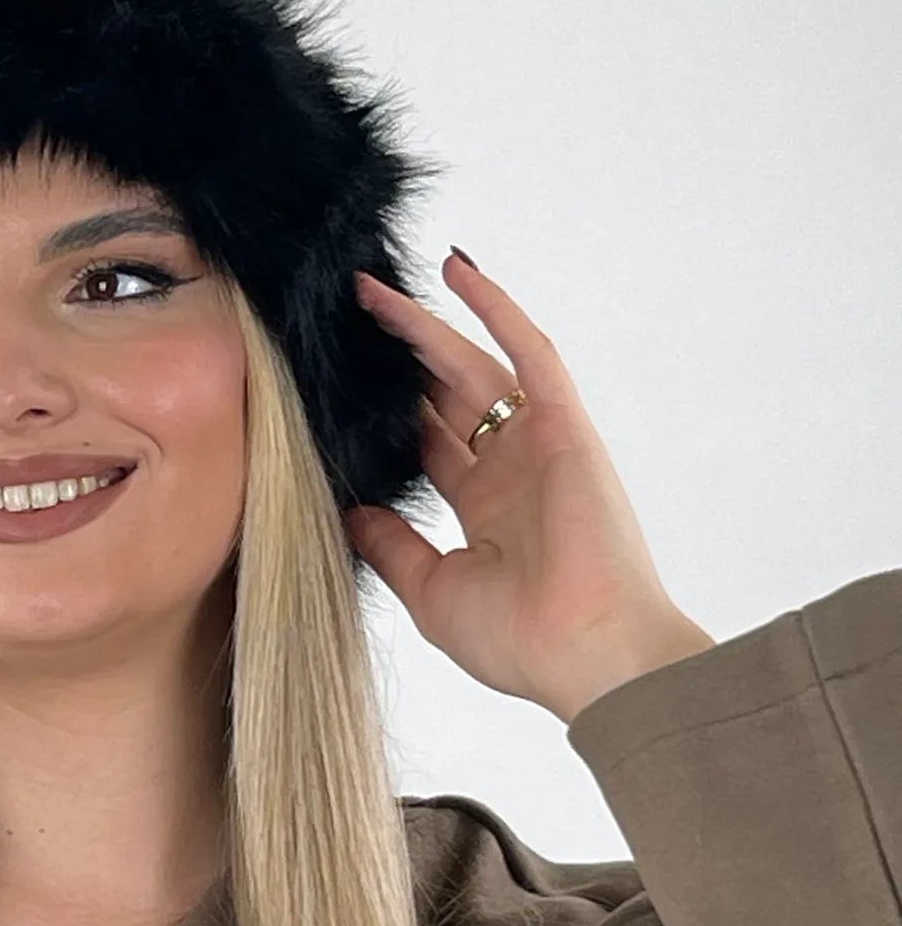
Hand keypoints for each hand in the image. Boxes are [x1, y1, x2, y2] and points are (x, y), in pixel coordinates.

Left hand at [344, 252, 714, 722]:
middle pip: (443, 397)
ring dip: (426, 327)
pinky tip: (457, 272)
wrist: (588, 653)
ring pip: (472, 366)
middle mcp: (510, 471)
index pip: (426, 444)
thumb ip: (392, 545)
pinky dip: (496, 310)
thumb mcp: (431, 590)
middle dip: (397, 360)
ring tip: (371, 291)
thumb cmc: (522, 640)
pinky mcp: (564, 426)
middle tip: (345, 319)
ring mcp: (538, 444)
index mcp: (485, 512)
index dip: (386, 412)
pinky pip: (529, 352)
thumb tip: (348, 512)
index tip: (336, 383)